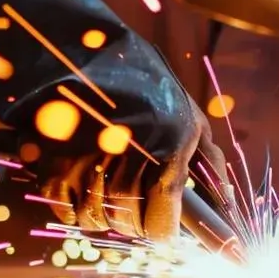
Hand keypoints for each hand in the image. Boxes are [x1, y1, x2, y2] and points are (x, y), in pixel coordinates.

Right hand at [0, 0, 226, 242]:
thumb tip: (227, 204)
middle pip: (129, 227)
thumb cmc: (139, 81)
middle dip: (132, 220)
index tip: (159, 227)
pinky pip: (63, 208)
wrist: (73, 47)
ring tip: (103, 181)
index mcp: (170, 150)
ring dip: (100, 211)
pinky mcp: (51, 163)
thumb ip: (208, 160)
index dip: (161, 231)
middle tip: (129, 198)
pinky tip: (78, 178)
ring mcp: (89, 165)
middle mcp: (131, 161)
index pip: (163, 226)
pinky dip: (69, 202)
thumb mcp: (185, 111)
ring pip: (95, 221)